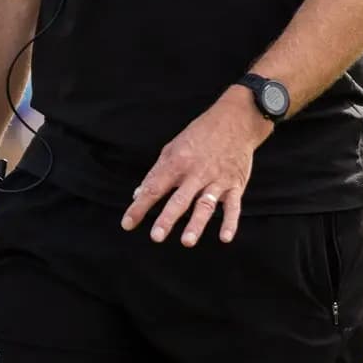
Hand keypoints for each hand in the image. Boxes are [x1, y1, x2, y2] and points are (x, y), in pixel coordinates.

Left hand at [120, 90, 271, 245]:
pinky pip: (233, 206)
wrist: (235, 121)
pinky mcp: (235, 184)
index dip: (140, 206)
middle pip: (179, 199)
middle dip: (167, 218)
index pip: (154, 187)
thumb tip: (138, 194)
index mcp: (177, 162)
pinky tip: (225, 238)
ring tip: (186, 241)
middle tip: (156, 236)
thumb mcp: (173, 148)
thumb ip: (156, 173)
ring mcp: (217, 179)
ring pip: (205, 205)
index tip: (127, 224)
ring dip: (196, 224)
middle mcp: (196, 172)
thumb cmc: (199, 135)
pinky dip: (230, 222)